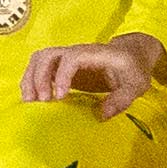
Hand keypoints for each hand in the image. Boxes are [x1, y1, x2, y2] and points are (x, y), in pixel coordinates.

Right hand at [24, 34, 166, 117]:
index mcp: (96, 54)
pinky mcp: (62, 65)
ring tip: (29, 101)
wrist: (132, 53)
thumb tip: (101, 115)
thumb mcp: (137, 85)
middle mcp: (78, 52)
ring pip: (40, 58)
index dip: (62, 75)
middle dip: (39, 77)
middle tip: (40, 102)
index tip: (59, 97)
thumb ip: (122, 99)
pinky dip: (32, 80)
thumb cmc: (134, 69)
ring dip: (30, 78)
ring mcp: (68, 57)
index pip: (72, 57)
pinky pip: (40, 66)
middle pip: (48, 54)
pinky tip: (32, 98)